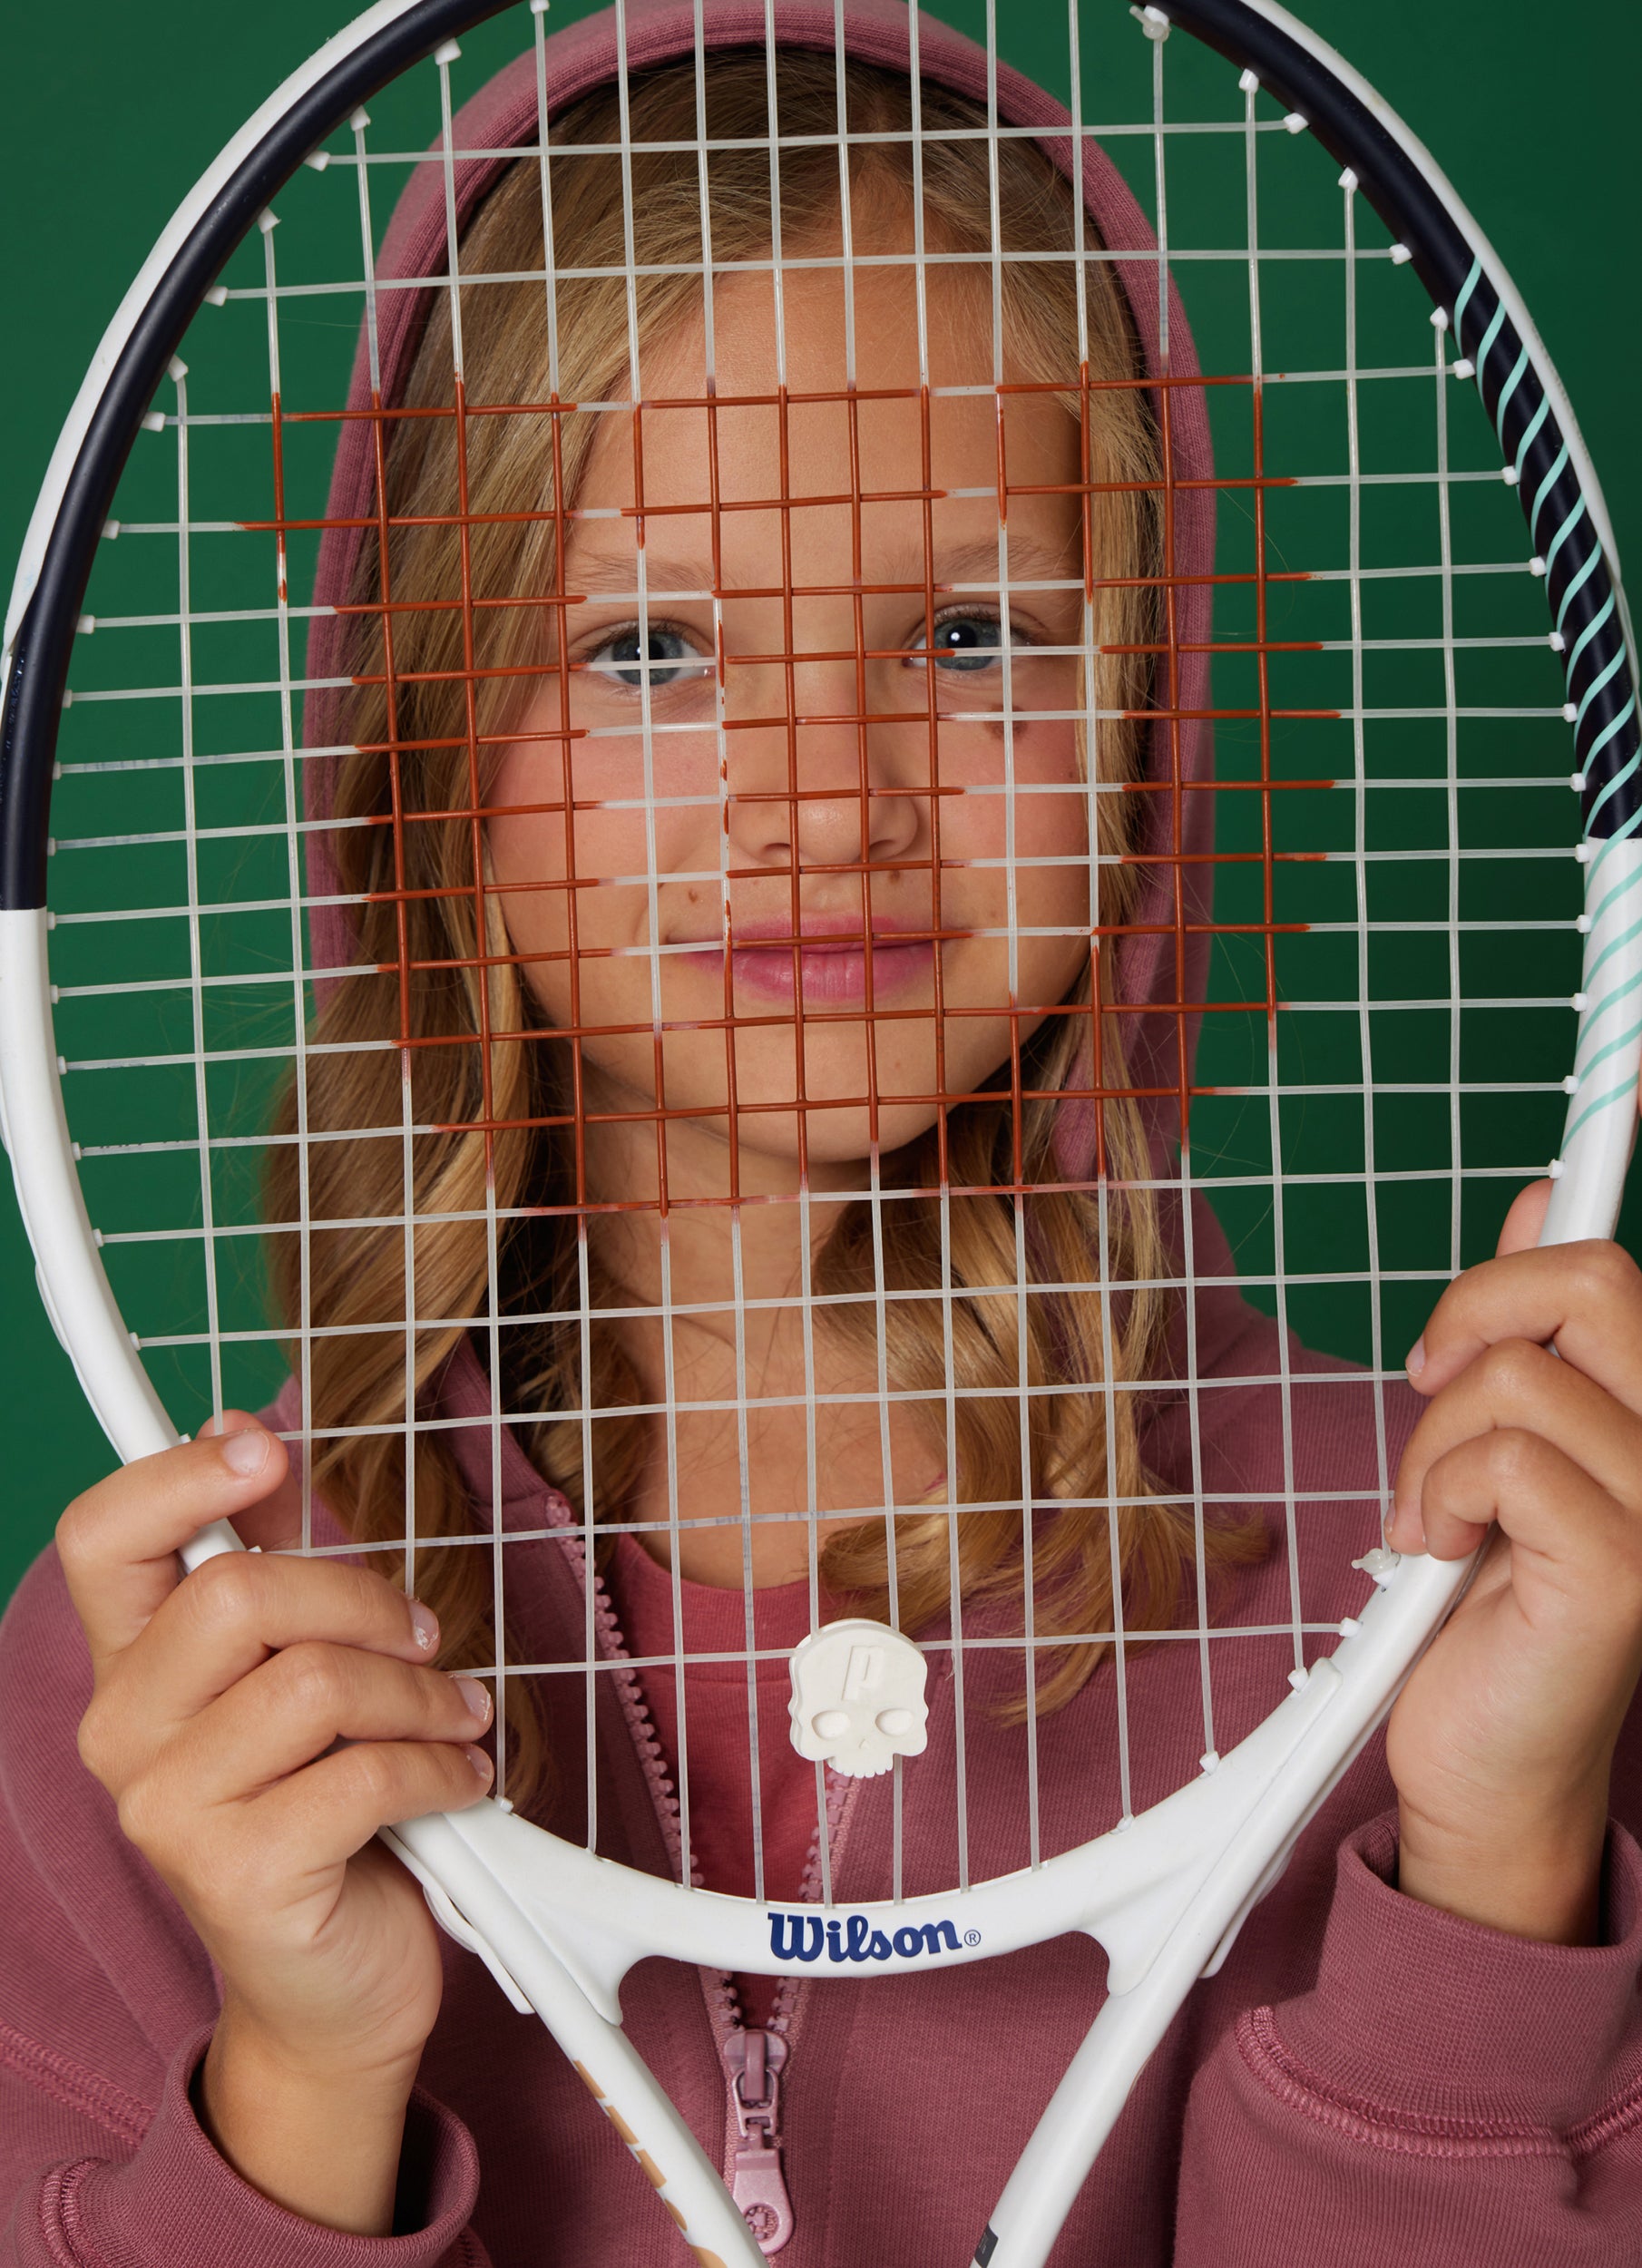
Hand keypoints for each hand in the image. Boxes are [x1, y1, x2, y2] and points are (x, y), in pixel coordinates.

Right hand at [59, 1415, 494, 2231]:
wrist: (335, 1981)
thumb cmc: (324, 1803)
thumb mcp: (297, 1668)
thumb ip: (272, 1560)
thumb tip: (254, 1433)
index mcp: (133, 1664)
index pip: (101, 1538)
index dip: (175, 1475)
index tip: (263, 1448)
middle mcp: (126, 1733)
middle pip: (238, 1592)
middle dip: (364, 1600)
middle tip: (422, 1636)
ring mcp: (168, 1811)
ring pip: (315, 1681)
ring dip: (420, 1692)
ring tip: (453, 1717)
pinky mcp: (237, 1876)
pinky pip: (364, 1774)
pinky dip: (441, 1767)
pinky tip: (459, 1782)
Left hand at [1385, 1183, 1641, 1944]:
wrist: (1486, 1762)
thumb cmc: (1487, 1604)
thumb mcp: (1496, 1444)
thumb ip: (1529, 1332)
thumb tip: (1546, 1201)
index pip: (1635, 1266)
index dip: (1610, 1161)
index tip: (1604, 1078)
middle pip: (1591, 1280)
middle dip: (1475, 1315)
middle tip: (1432, 1387)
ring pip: (1517, 1376)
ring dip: (1433, 1441)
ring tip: (1434, 1514)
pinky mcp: (1625, 1570)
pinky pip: (1501, 1459)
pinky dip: (1438, 1494)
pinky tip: (1444, 1550)